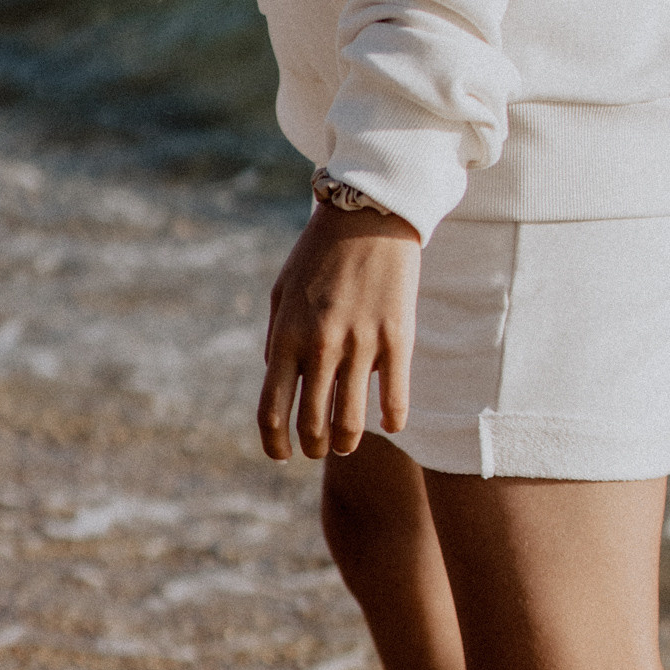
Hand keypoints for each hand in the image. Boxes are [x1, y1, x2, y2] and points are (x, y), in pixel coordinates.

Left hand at [258, 201, 419, 461]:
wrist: (369, 213)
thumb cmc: (320, 253)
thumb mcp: (282, 291)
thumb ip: (275, 337)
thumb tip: (272, 378)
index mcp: (286, 336)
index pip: (272, 410)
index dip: (274, 443)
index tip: (282, 455)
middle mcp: (320, 346)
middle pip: (311, 424)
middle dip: (313, 447)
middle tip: (318, 447)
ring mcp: (361, 345)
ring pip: (351, 422)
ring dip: (346, 442)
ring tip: (346, 442)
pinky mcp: (397, 339)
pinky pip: (395, 399)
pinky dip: (392, 420)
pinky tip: (390, 424)